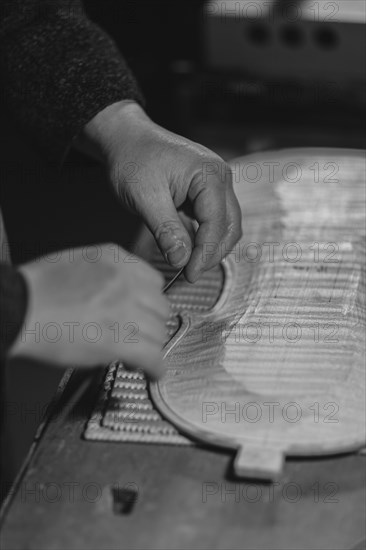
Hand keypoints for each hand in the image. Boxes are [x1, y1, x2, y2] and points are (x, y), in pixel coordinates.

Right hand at [10, 245, 169, 376]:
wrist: (19, 308)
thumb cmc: (37, 289)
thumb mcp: (78, 261)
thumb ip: (108, 272)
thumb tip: (122, 292)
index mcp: (117, 260)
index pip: (154, 282)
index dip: (149, 303)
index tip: (144, 312)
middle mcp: (128, 282)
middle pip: (160, 308)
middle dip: (150, 324)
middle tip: (138, 335)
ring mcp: (127, 310)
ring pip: (159, 333)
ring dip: (150, 346)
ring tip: (136, 354)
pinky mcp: (122, 340)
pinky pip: (154, 357)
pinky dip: (155, 368)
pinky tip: (151, 372)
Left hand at [77, 101, 241, 282]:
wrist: (127, 138)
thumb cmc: (133, 160)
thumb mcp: (145, 197)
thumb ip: (165, 230)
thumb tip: (181, 261)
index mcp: (210, 175)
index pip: (217, 224)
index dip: (205, 254)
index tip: (189, 275)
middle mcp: (221, 178)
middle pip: (230, 227)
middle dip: (212, 254)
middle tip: (189, 275)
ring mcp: (217, 184)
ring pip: (225, 226)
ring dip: (210, 248)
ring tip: (187, 265)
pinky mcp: (208, 192)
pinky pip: (214, 220)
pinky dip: (204, 238)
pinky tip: (188, 250)